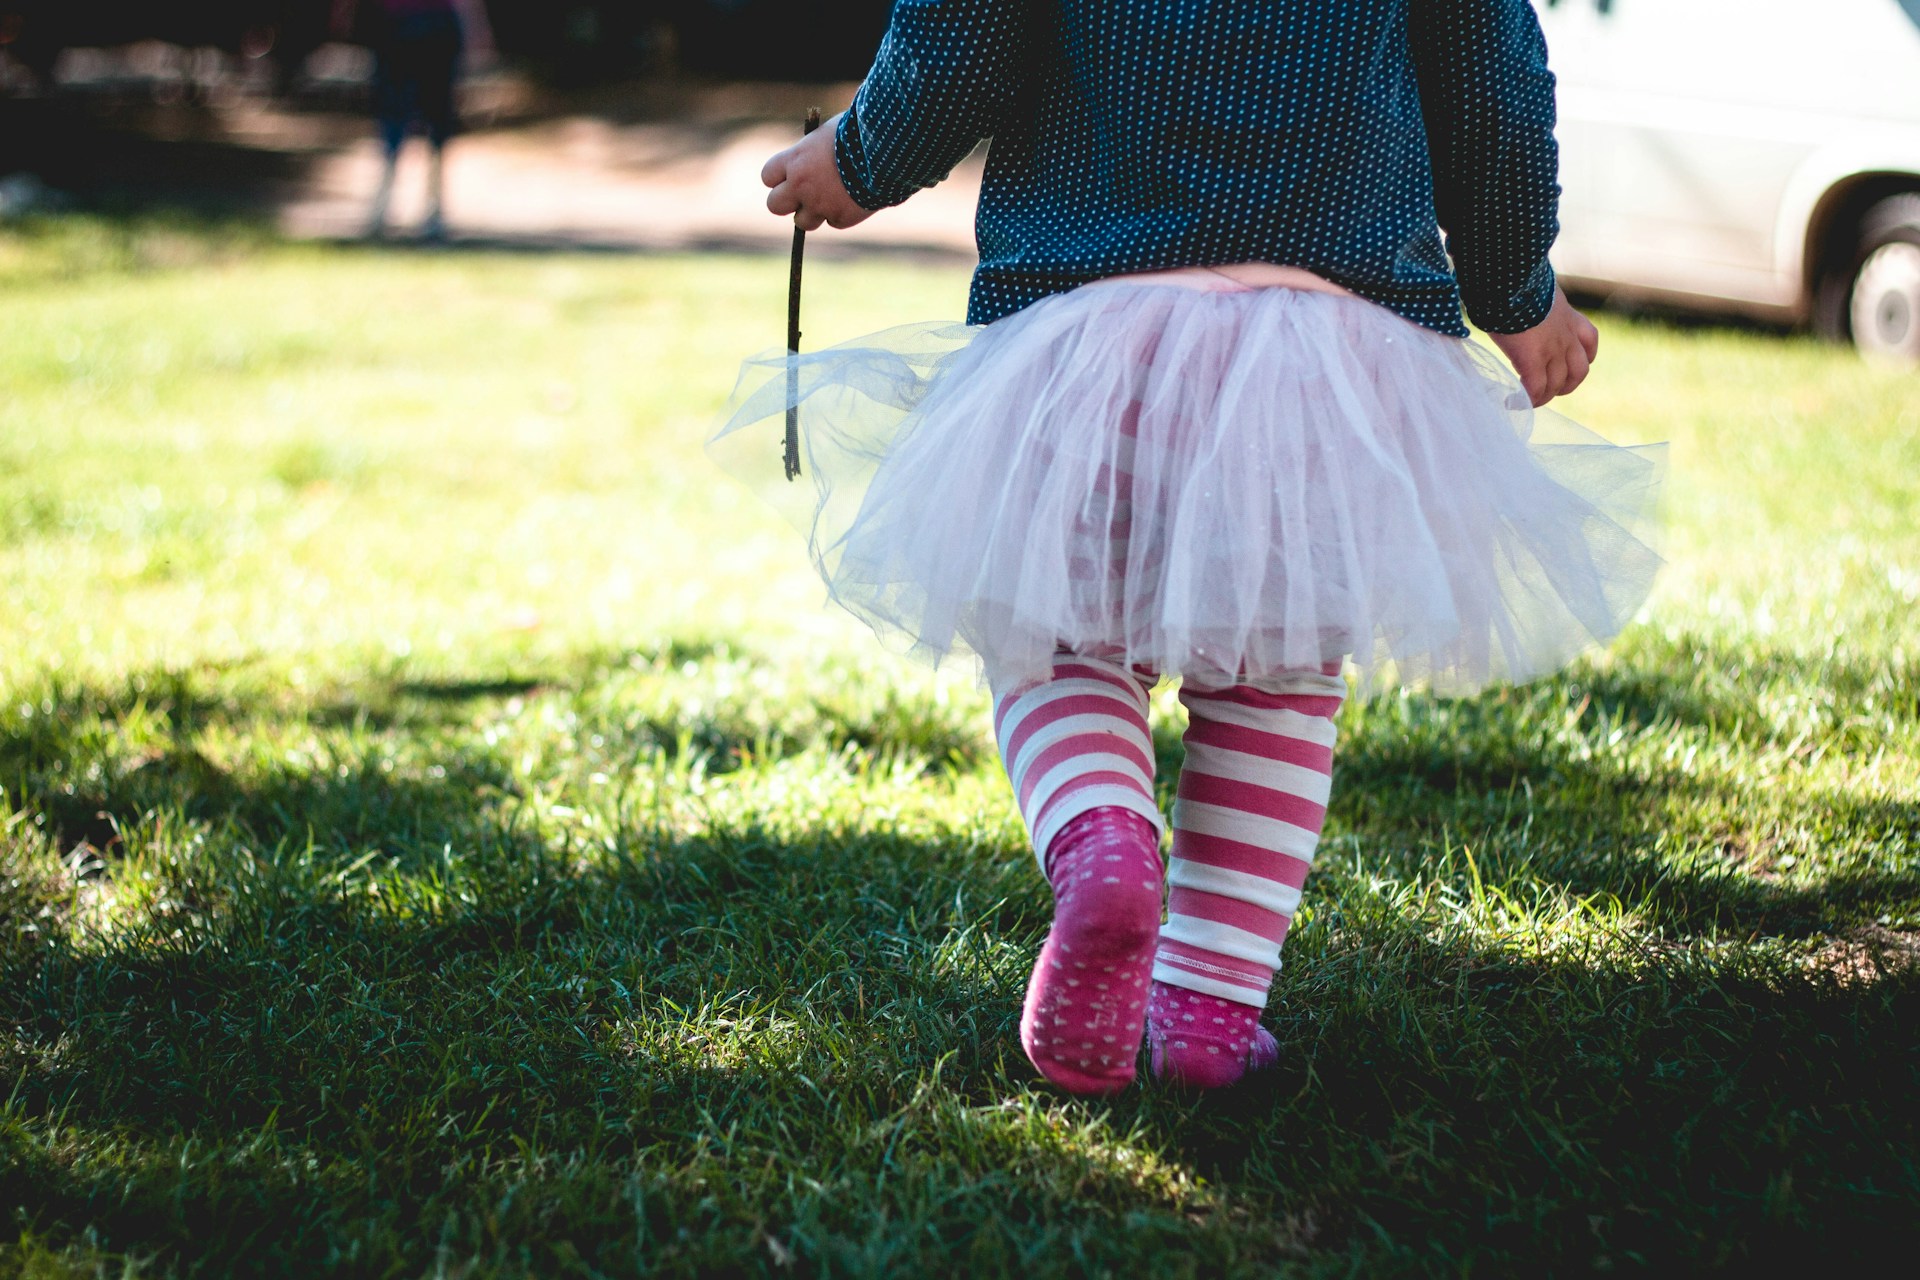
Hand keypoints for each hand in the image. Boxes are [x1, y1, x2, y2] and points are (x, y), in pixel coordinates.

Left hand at [762, 115, 873, 231]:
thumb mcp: (827, 134)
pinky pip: (833, 222)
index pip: (768, 177)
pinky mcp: (842, 218)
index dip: (779, 177)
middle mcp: (801, 186)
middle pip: (774, 206)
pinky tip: (854, 198)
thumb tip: (810, 158)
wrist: (887, 149)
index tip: (790, 175)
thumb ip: (812, 152)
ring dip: (812, 213)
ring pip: (802, 222)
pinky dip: (841, 213)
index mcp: (795, 160)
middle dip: (788, 201)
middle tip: (802, 195)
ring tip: (830, 198)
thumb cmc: (858, 131)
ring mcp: (821, 205)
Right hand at [1488, 288, 1599, 407]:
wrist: (1509, 281)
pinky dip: (1525, 400)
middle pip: (1579, 371)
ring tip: (1530, 400)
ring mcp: (1551, 350)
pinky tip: (1512, 402)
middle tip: (1550, 390)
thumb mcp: (1535, 287)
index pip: (1589, 341)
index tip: (1567, 364)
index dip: (1583, 357)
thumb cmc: (1514, 279)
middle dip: (1567, 385)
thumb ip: (1535, 298)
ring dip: (1545, 396)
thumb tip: (1515, 296)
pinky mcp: (1532, 360)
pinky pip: (1533, 389)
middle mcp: (1566, 336)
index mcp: (1569, 316)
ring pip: (1557, 384)